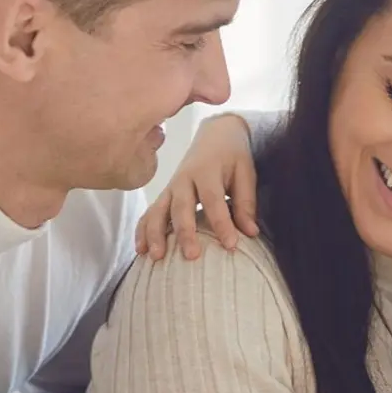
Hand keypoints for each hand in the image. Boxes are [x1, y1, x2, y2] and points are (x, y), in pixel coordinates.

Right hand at [137, 113, 261, 261]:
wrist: (215, 135)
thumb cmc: (233, 156)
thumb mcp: (245, 172)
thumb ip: (246, 202)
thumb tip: (251, 232)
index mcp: (206, 170)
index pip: (212, 199)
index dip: (221, 223)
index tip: (231, 245)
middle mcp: (183, 179)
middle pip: (181, 207)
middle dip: (184, 232)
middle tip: (190, 256)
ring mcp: (170, 187)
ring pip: (158, 211)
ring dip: (155, 234)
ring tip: (157, 257)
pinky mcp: (164, 195)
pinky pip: (149, 213)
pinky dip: (143, 230)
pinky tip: (141, 251)